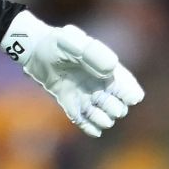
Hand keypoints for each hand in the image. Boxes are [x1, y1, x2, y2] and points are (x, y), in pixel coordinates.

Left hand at [1, 11, 144, 137]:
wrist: (35, 53)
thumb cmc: (56, 43)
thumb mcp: (72, 41)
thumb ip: (91, 52)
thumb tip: (111, 69)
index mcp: (110, 72)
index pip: (132, 93)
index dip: (129, 96)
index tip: (117, 92)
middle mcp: (103, 88)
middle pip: (121, 110)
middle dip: (113, 108)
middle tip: (97, 97)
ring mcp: (89, 99)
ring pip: (107, 120)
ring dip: (100, 119)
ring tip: (87, 108)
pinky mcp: (75, 108)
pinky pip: (90, 126)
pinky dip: (89, 127)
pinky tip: (80, 117)